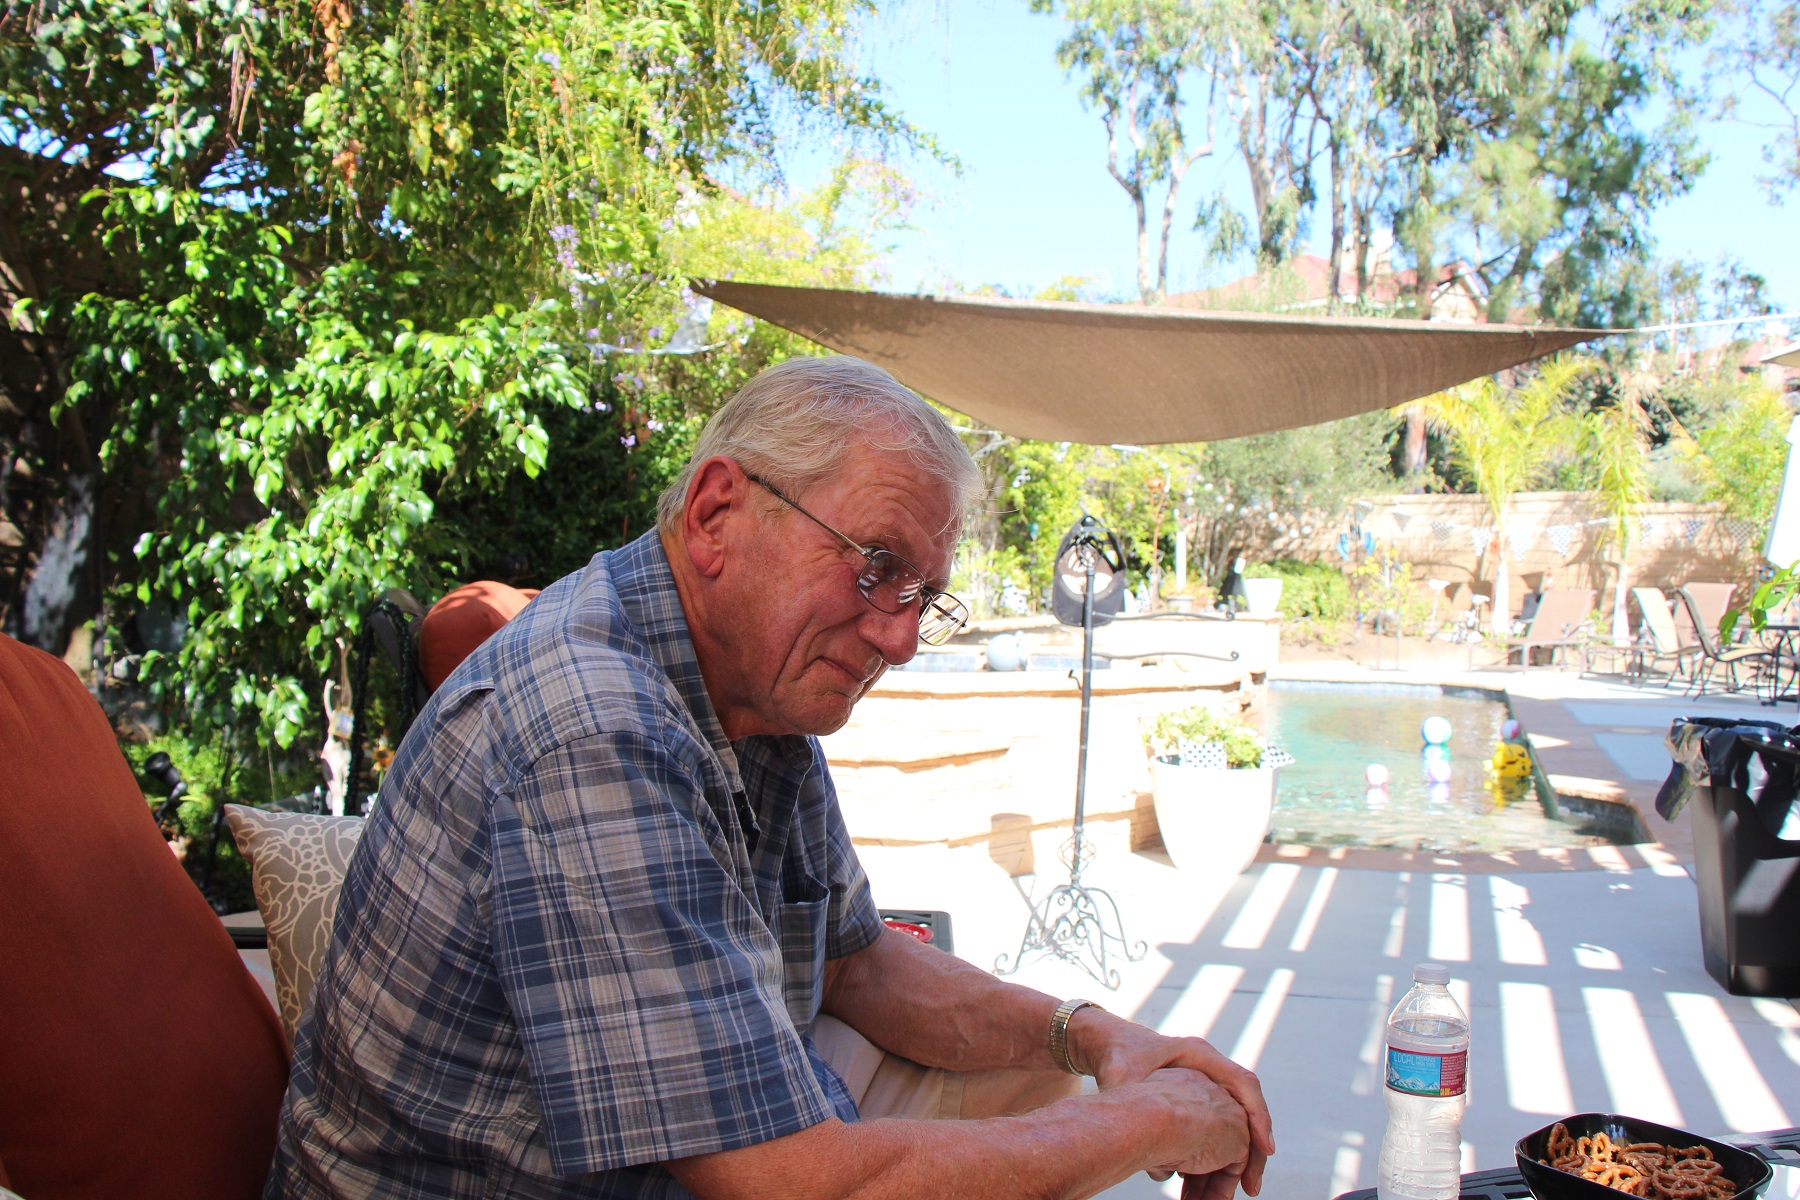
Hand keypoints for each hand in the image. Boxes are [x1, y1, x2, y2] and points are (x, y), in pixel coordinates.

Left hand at [1072, 1011, 1273, 1195]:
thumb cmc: (1117, 1054)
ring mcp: (1202, 1085)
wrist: (1107, 1044)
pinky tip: (1197, 1183)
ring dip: (1229, 1162)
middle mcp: (1207, 1069)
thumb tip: (1153, 1156)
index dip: (1259, 1117)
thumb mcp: (1122, 1077)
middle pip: (1243, 1111)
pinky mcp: (1192, 1103)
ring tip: (1217, 1195)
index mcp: (1198, 1054)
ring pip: (1229, 1127)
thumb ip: (1136, 1107)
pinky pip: (1212, 1131)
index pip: (1244, 1083)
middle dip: (1250, 1151)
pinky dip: (1211, 1157)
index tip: (1265, 1149)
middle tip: (1251, 1187)